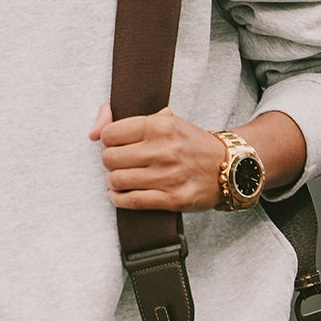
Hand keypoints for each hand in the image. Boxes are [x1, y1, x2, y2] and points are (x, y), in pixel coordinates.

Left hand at [90, 105, 306, 210]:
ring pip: (116, 180)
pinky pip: (131, 201)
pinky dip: (119, 199)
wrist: (229, 166)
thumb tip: (92, 133)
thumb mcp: (164, 119)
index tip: (117, 144)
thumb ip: (122, 119)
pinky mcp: (172, 199)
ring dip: (114, 181)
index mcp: (160, 126)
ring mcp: (168, 176)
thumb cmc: (190, 142)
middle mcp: (163, 150)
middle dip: (111, 161)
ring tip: (122, 177)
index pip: (110, 134)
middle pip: (109, 158)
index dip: (109, 140)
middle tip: (121, 162)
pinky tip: (120, 194)